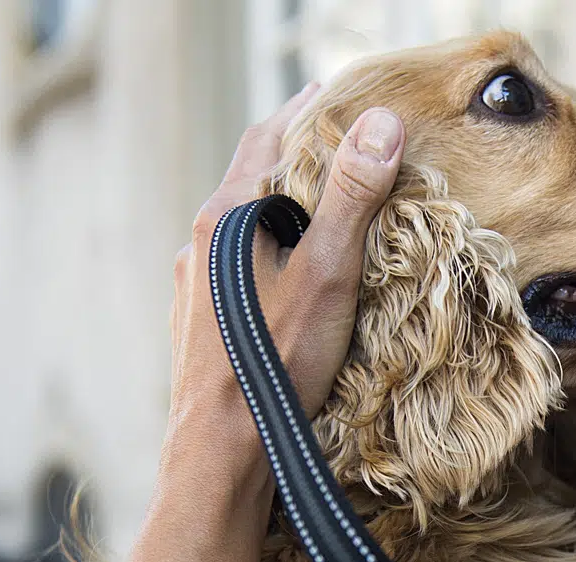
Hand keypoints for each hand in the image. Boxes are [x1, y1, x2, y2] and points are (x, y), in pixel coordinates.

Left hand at [163, 83, 404, 488]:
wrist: (223, 450)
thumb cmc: (276, 362)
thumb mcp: (328, 273)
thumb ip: (353, 197)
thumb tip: (380, 121)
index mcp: (225, 217)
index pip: (269, 138)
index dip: (307, 112)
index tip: (340, 96)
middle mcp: (200, 243)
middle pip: (254, 180)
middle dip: (298, 160)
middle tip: (343, 148)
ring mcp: (194, 285)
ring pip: (244, 229)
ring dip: (284, 212)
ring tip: (326, 211)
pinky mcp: (199, 323)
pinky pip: (238, 268)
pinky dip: (271, 254)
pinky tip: (294, 277)